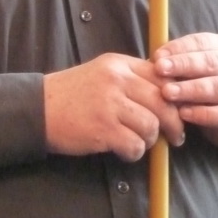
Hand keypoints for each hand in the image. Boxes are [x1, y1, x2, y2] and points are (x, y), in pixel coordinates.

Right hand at [43, 53, 185, 161]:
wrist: (39, 108)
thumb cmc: (73, 94)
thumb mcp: (103, 74)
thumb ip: (131, 79)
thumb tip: (168, 95)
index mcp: (119, 64)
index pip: (161, 76)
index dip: (176, 96)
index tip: (178, 110)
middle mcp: (117, 80)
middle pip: (163, 101)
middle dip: (174, 123)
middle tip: (175, 136)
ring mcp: (110, 104)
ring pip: (151, 125)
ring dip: (150, 140)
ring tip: (139, 142)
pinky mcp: (103, 129)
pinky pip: (135, 145)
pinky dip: (134, 153)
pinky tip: (124, 151)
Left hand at [155, 33, 217, 147]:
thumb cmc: (205, 83)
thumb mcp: (193, 69)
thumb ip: (177, 61)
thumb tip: (153, 60)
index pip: (202, 41)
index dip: (179, 48)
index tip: (157, 56)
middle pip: (212, 61)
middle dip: (183, 65)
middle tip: (159, 70)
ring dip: (190, 89)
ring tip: (167, 93)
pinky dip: (203, 114)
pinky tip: (184, 114)